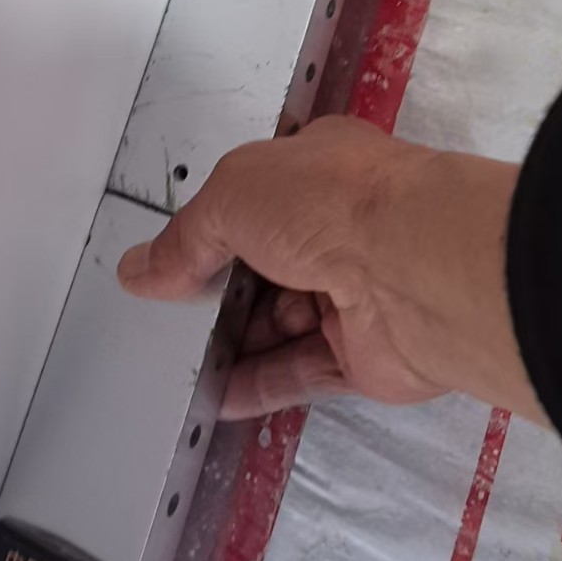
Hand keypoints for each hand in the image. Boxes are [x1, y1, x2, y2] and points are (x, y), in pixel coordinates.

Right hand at [118, 116, 541, 421]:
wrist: (417, 268)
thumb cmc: (339, 203)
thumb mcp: (234, 193)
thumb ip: (187, 236)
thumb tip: (144, 268)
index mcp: (319, 166)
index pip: (260, 193)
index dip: (219, 220)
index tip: (175, 251)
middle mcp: (342, 224)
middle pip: (270, 261)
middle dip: (224, 286)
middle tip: (172, 311)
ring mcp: (357, 289)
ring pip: (285, 321)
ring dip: (238, 341)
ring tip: (183, 358)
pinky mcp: (366, 354)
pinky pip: (303, 372)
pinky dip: (260, 384)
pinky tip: (219, 394)